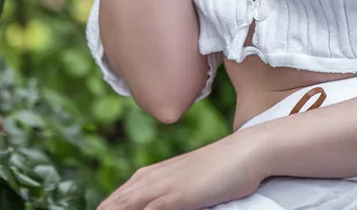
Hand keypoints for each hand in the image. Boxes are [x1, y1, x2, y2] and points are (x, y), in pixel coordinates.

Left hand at [97, 131, 269, 209]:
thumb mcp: (188, 185)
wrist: (246, 153)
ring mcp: (160, 188)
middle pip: (110, 208)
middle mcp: (148, 180)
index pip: (111, 205)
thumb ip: (169, 197)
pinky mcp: (175, 197)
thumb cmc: (221, 171)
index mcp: (147, 176)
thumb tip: (159, 204)